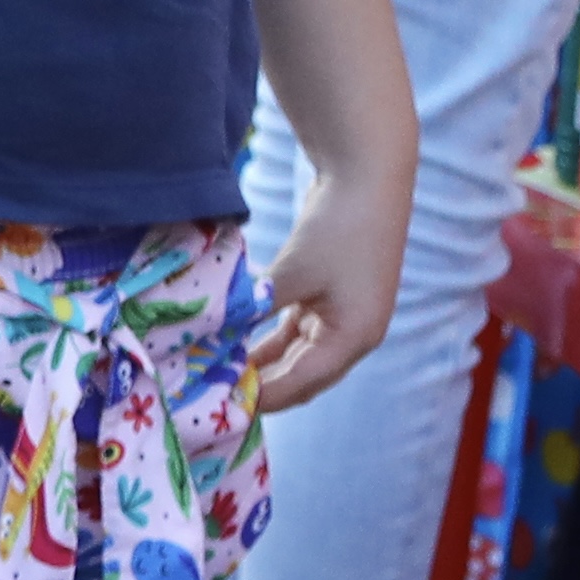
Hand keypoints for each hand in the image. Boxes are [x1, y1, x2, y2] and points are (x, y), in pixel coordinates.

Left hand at [239, 165, 403, 415]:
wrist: (367, 174)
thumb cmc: (336, 227)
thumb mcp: (290, 275)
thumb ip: (254, 311)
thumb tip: (212, 340)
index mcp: (355, 338)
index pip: (300, 384)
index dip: (260, 397)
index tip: (219, 405)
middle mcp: (356, 336)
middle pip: (301, 378)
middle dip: (260, 388)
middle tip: (214, 396)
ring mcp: (346, 318)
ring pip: (297, 357)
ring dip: (262, 365)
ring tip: (219, 375)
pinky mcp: (333, 300)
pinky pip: (297, 334)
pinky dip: (269, 341)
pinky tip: (235, 347)